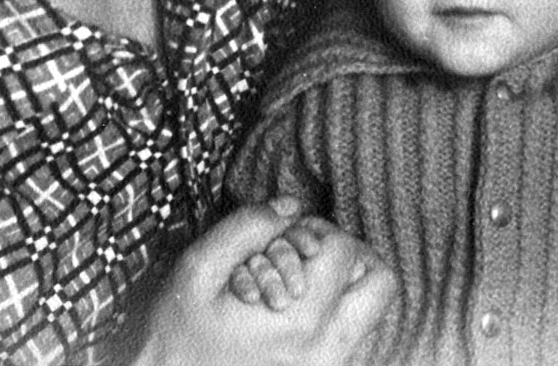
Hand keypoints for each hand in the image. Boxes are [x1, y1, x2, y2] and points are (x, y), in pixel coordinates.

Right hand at [135, 198, 395, 365]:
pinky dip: (335, 315)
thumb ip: (246, 228)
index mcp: (300, 320)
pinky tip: (295, 310)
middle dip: (352, 257)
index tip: (289, 234)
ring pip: (372, 313)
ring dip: (346, 286)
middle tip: (315, 253)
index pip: (344, 250)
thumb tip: (290, 205)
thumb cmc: (177, 338)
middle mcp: (326, 351)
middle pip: (381, 284)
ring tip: (302, 281)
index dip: (317, 229)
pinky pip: (351, 338)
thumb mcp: (197, 271)